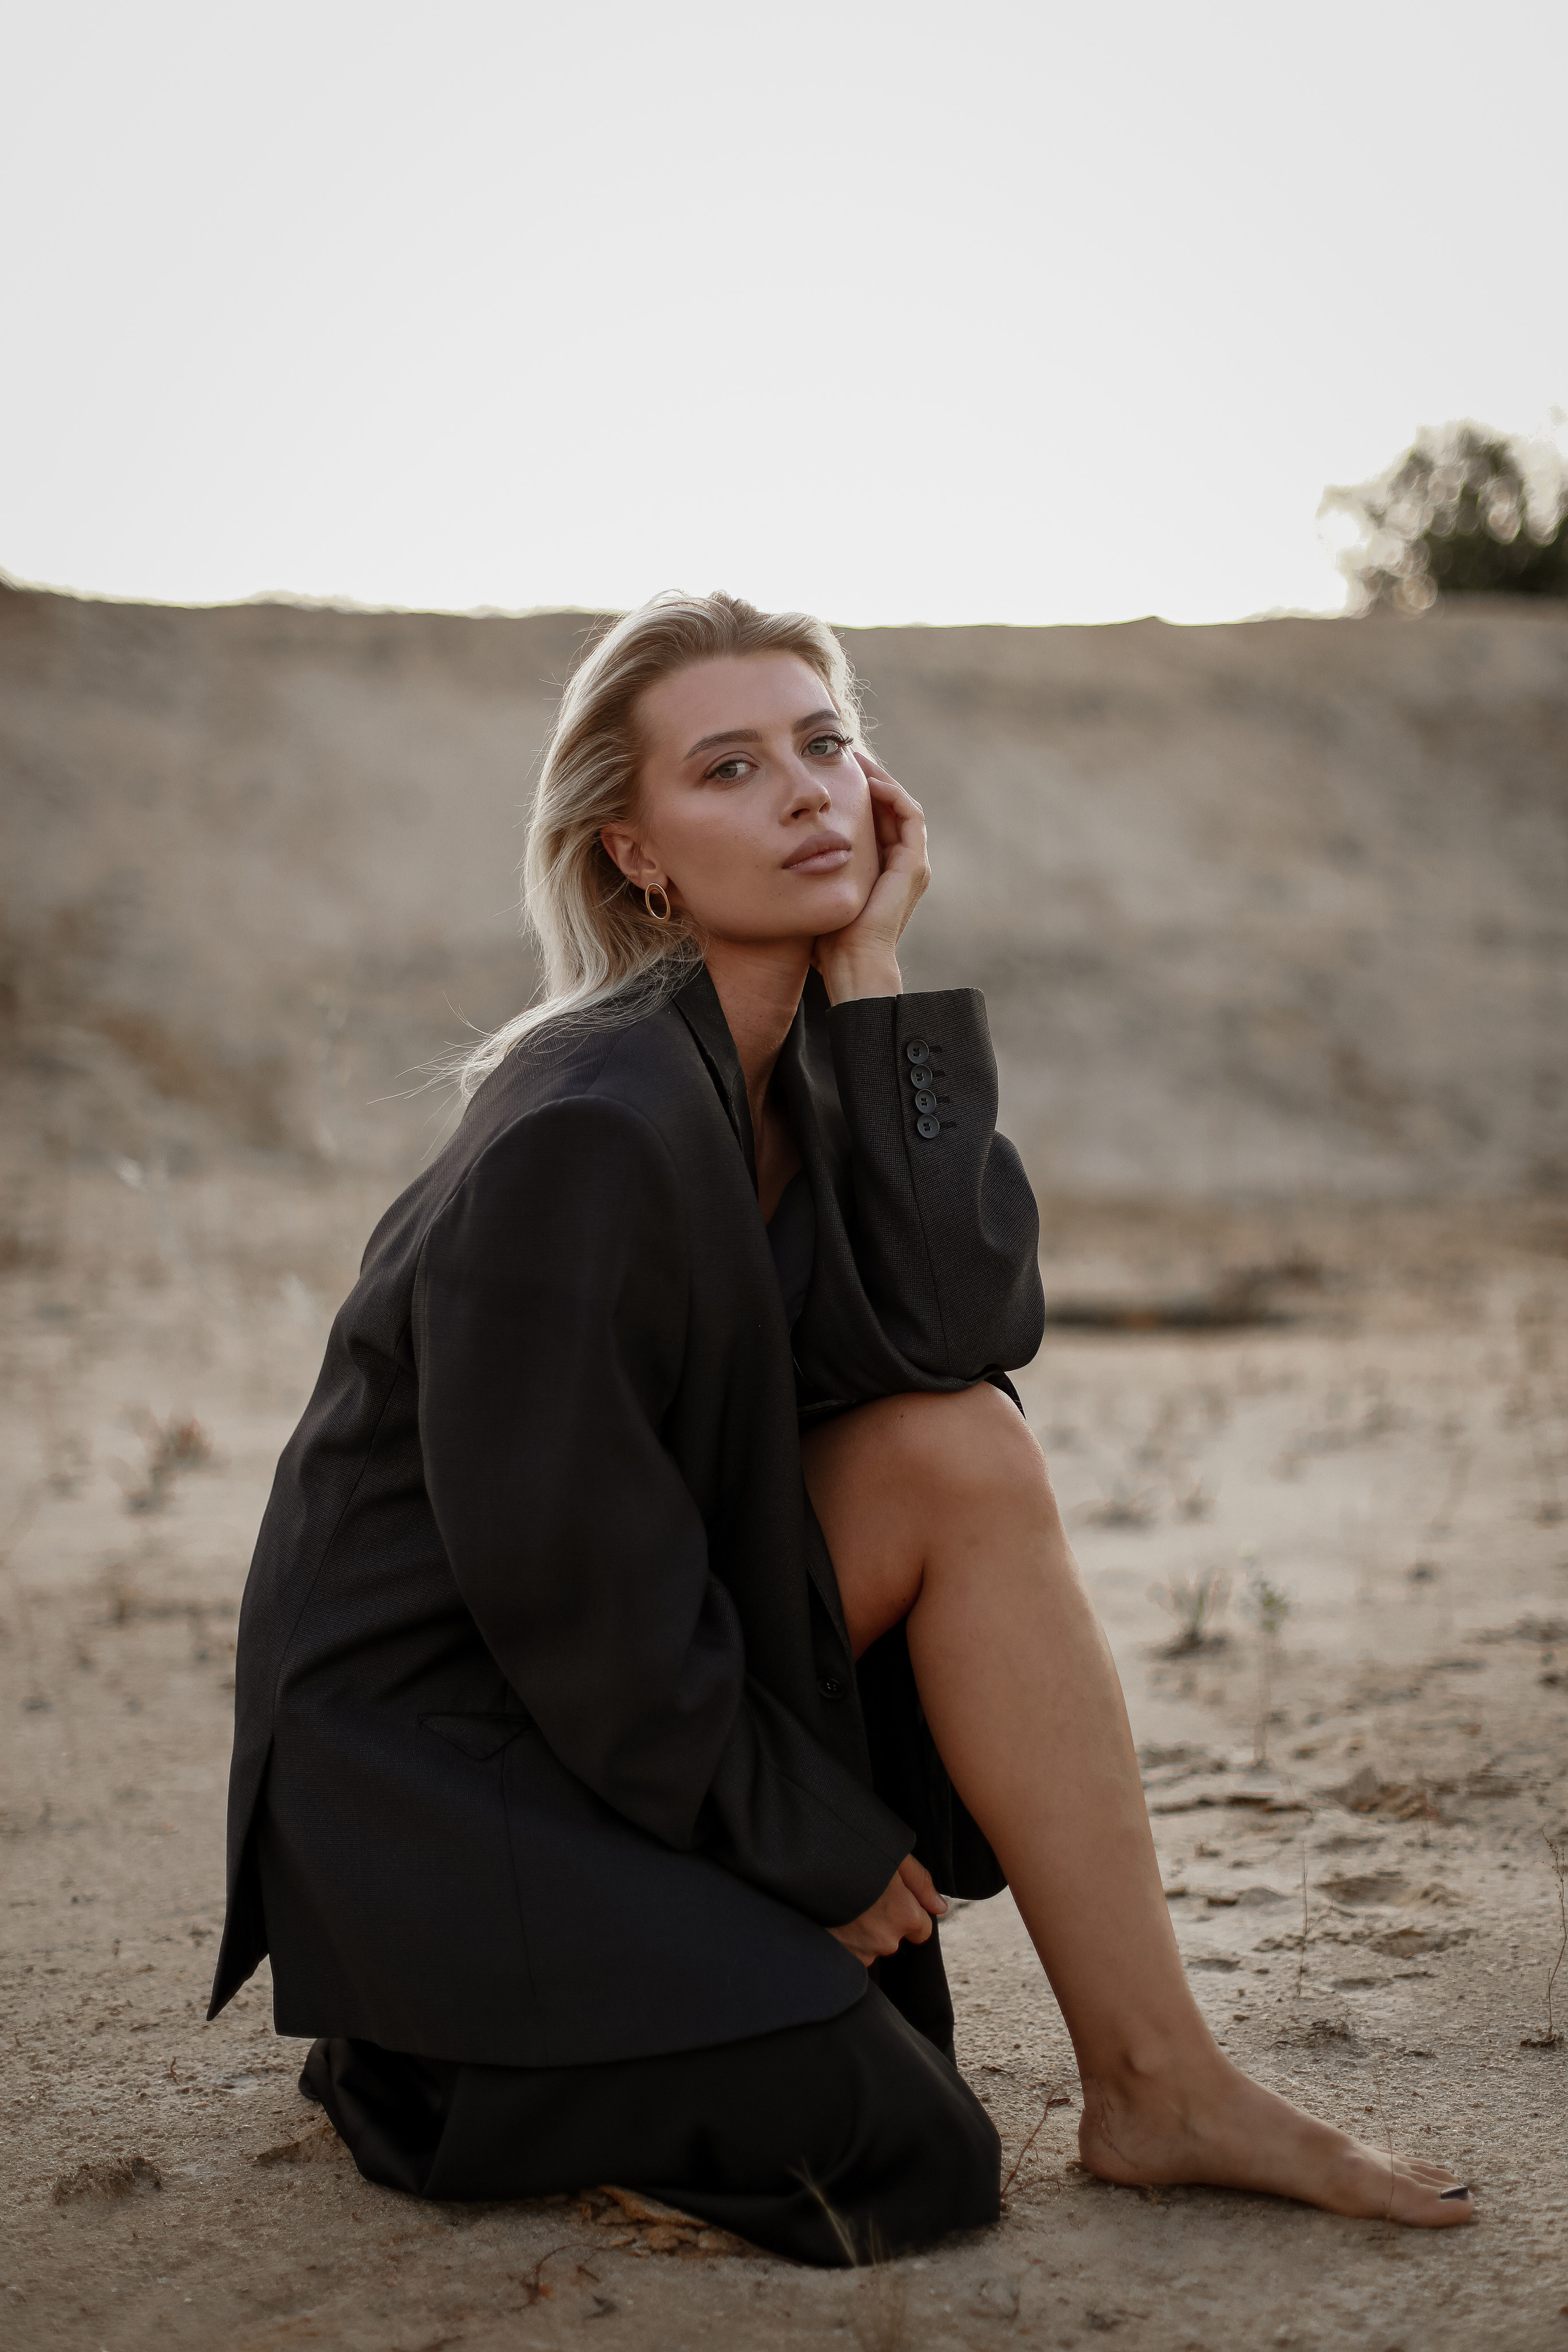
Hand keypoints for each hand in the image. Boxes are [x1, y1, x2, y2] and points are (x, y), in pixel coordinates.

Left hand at [812, 753, 929, 1004]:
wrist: (851, 963)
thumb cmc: (828, 939)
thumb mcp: (817, 890)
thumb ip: (811, 868)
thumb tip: (778, 847)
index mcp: (881, 871)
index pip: (874, 820)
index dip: (856, 793)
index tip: (831, 772)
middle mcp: (901, 865)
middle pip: (889, 808)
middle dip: (869, 779)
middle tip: (844, 755)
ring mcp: (911, 864)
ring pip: (901, 806)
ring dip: (881, 780)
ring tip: (856, 760)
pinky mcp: (914, 864)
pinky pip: (910, 815)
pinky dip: (892, 794)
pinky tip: (869, 781)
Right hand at [828, 1854, 947, 1966]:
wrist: (805, 1866)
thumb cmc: (853, 1854)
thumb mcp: (893, 1857)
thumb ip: (920, 1882)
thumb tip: (940, 1907)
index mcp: (904, 1916)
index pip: (921, 1929)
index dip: (908, 1912)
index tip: (890, 1898)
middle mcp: (885, 1940)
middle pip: (892, 1937)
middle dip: (882, 1921)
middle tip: (861, 1895)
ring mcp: (859, 1952)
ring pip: (869, 1946)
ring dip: (860, 1931)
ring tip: (842, 1904)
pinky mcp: (836, 1958)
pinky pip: (848, 1952)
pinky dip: (842, 1938)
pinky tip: (830, 1917)